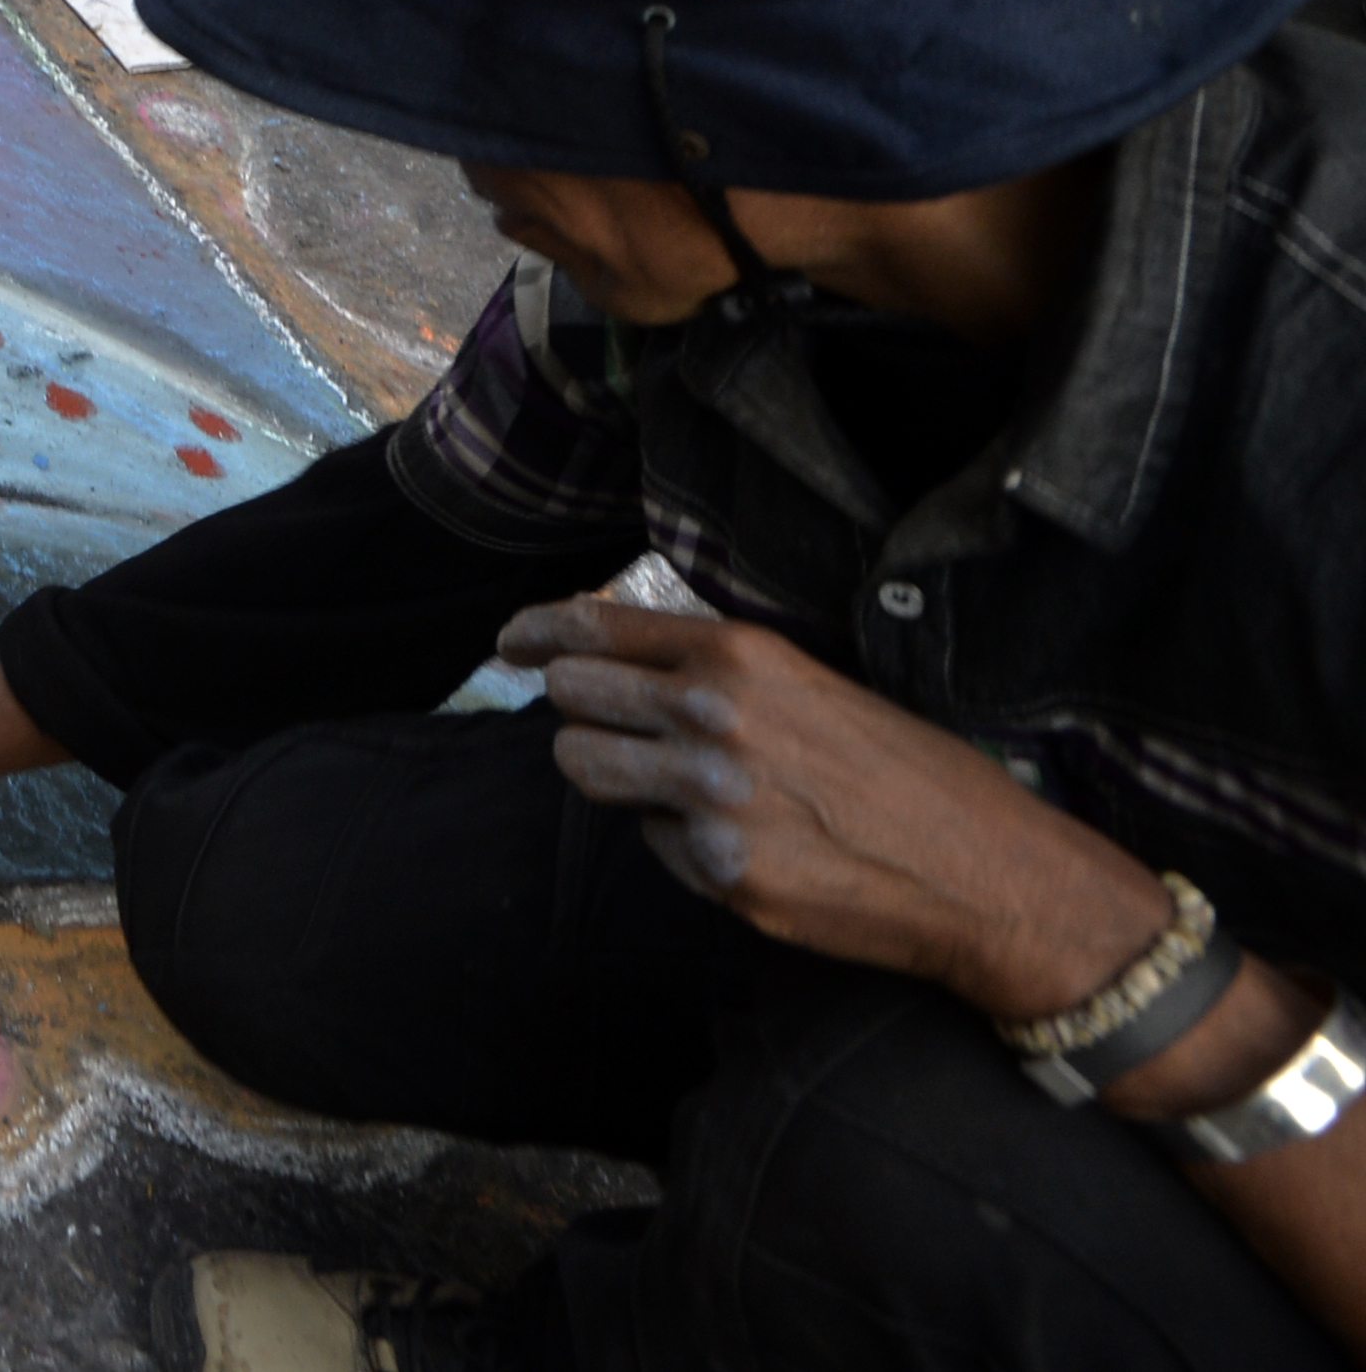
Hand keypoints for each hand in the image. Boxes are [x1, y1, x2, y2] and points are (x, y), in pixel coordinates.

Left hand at [504, 597, 1176, 1018]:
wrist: (990, 875)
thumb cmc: (909, 773)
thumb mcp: (814, 685)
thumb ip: (717, 671)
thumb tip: (620, 666)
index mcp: (742, 658)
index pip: (593, 626)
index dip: (538, 632)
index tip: (512, 643)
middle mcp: (715, 719)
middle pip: (572, 695)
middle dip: (577, 707)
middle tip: (601, 722)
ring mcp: (712, 800)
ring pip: (585, 769)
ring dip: (608, 773)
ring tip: (669, 784)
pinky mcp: (720, 873)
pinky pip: (650, 843)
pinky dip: (675, 840)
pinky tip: (744, 842)